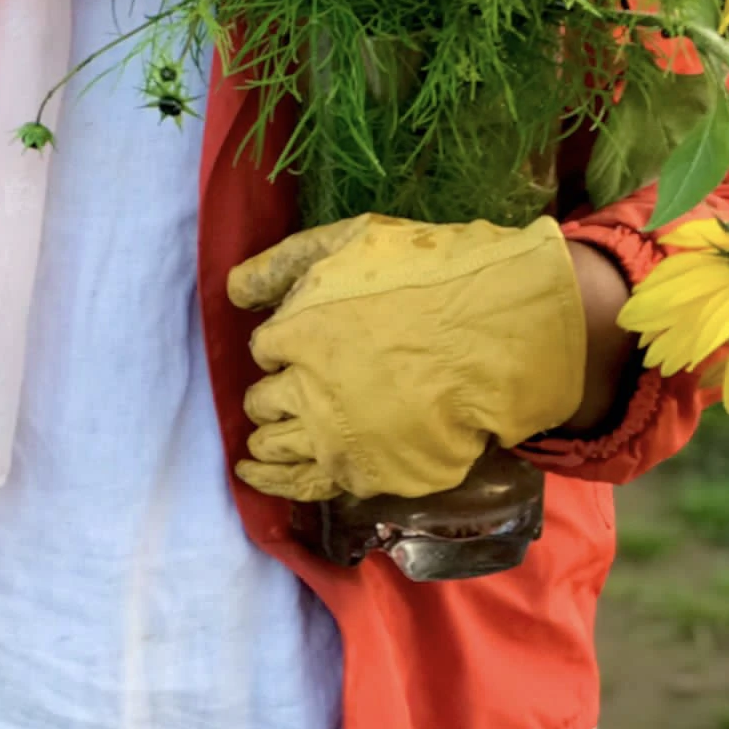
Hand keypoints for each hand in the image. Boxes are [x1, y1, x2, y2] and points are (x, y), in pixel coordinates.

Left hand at [226, 213, 586, 502]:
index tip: (295, 344)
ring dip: (266, 443)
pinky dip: (282, 484)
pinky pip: (310, 486)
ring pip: (277, 447)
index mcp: (296, 333)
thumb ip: (283, 264)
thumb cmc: (425, 279)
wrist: (496, 338)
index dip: (280, 345)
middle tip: (279, 394)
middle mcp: (306, 390)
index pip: (264, 347)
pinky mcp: (367, 474)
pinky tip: (264, 480)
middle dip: (269, 395)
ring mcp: (337, 438)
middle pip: (264, 400)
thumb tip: (231, 292)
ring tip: (258, 448)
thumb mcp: (348, 242)